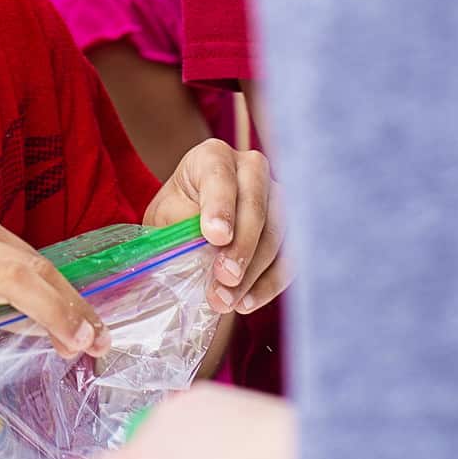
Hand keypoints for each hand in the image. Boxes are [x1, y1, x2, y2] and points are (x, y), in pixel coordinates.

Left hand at [142, 140, 287, 315]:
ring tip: (228, 301)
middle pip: (256, 206)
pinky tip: (246, 303)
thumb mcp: (166, 217)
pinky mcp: (291, 227)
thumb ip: (180, 229)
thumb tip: (196, 254)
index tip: (215, 236)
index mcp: (213, 156)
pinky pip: (289, 256)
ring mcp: (276, 196)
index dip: (220, 206)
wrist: (191, 220)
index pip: (220, 176)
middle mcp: (252, 169)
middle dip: (242, 246)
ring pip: (277, 234)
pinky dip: (269, 283)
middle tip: (225, 278)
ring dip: (254, 272)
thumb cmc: (176, 214)